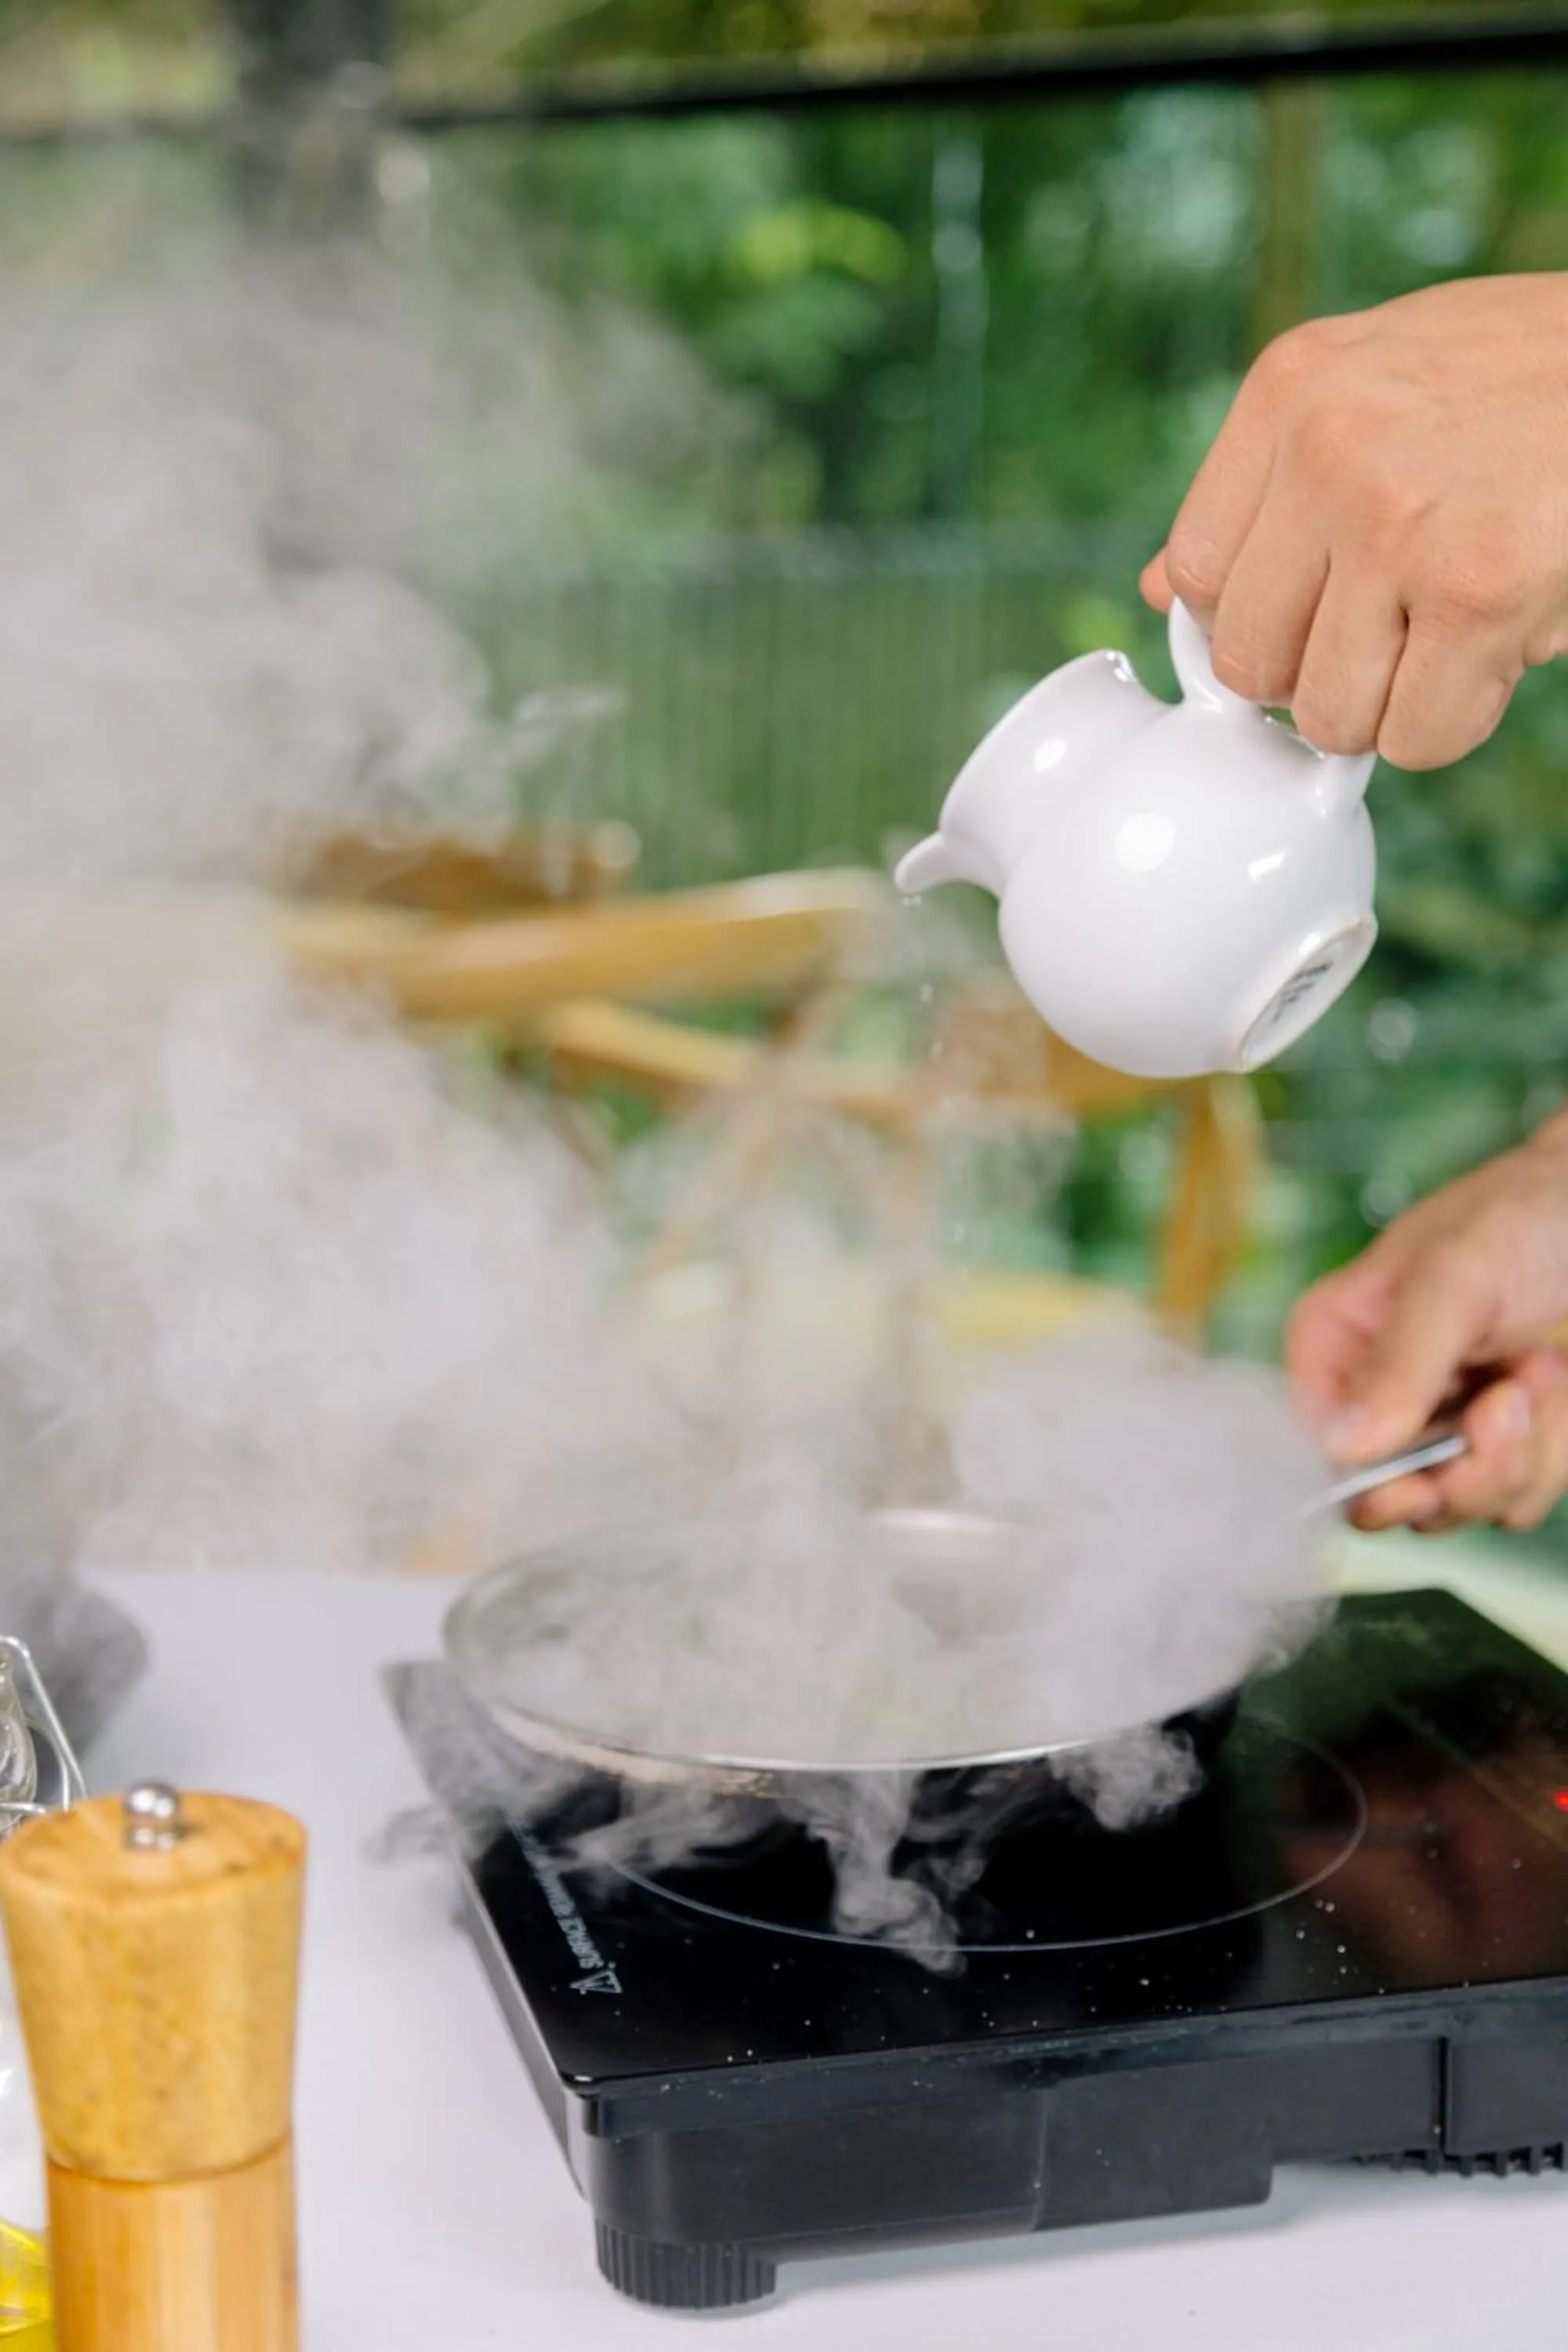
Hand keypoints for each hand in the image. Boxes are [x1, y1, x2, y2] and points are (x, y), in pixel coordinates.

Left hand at [1140, 274, 1567, 770]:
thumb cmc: (1531, 377)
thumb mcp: (1378, 379)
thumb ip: (1268, 482)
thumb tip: (1165, 590)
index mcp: (1292, 390)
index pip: (1193, 574)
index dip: (1248, 626)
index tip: (1306, 624)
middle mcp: (1330, 449)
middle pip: (1248, 661)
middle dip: (1316, 677)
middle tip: (1389, 638)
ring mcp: (1399, 521)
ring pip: (1329, 713)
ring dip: (1391, 705)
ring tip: (1448, 636)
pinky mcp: (1478, 589)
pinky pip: (1418, 733)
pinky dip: (1453, 723)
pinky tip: (1493, 654)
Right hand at [1286, 1115, 1567, 1530]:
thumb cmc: (1517, 1216)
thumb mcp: (1454, 1279)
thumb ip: (1400, 1363)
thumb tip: (1341, 1446)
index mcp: (1331, 1349)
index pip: (1318, 1453)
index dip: (1372, 1482)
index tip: (1430, 1477)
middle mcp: (1372, 1397)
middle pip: (1390, 1499)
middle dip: (1464, 1470)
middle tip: (1506, 1402)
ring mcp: (1437, 1424)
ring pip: (1459, 1508)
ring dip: (1518, 1455)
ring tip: (1538, 1372)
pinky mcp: (1496, 1442)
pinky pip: (1514, 1500)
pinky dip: (1549, 1453)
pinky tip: (1553, 1388)